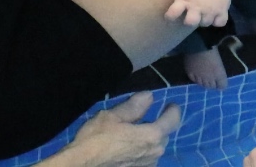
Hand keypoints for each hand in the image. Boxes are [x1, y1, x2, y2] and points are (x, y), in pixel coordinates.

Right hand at [60, 92, 180, 166]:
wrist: (83, 166)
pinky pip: (147, 157)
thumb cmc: (96, 139)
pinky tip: (128, 147)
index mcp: (151, 136)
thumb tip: (149, 96)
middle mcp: (155, 152)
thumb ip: (133, 106)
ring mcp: (148, 165)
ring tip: (135, 132)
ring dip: (150, 139)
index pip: (172, 120)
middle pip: (164, 135)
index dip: (173, 110)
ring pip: (155, 148)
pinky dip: (142, 149)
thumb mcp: (112, 116)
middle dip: (159, 125)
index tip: (170, 104)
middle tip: (146, 117)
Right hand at [165, 0, 230, 26]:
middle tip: (199, 11)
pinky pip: (174, 13)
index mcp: (219, 10)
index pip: (219, 23)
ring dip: (189, 20)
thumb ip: (223, 4)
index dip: (216, 20)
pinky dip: (171, 16)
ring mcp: (193, 8)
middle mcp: (207, 12)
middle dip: (202, 19)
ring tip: (187, 15)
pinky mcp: (182, 3)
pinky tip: (169, 17)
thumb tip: (219, 7)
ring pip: (190, 22)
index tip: (213, 16)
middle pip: (204, 23)